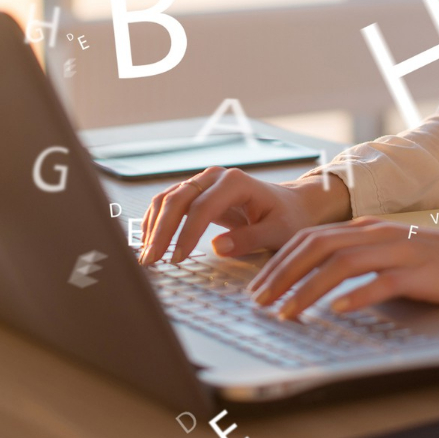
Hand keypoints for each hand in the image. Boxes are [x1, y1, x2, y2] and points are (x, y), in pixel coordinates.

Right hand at [138, 166, 351, 264]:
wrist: (291, 204)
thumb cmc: (288, 218)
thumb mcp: (278, 232)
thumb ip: (250, 239)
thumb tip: (217, 246)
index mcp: (236, 182)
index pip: (202, 207)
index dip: (186, 233)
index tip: (178, 259)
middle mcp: (215, 177)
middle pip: (178, 199)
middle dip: (161, 231)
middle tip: (151, 261)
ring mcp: (203, 181)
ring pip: (168, 199)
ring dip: (153, 226)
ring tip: (147, 256)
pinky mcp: (196, 192)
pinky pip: (168, 202)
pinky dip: (155, 220)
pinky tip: (148, 241)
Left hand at [246, 223, 438, 318]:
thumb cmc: (438, 261)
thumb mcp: (391, 252)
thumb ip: (360, 259)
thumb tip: (321, 281)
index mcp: (366, 227)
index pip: (311, 238)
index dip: (279, 261)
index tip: (258, 286)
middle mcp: (377, 233)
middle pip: (317, 247)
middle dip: (282, 274)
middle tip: (259, 301)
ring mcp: (397, 251)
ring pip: (340, 263)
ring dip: (307, 288)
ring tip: (286, 311)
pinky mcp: (418, 272)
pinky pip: (381, 282)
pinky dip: (355, 296)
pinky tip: (336, 310)